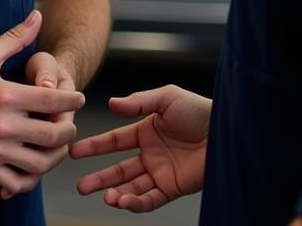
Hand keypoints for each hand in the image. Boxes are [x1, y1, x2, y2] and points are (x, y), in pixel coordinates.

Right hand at [0, 49, 78, 198]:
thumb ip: (15, 38)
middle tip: (71, 124)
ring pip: (40, 162)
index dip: (73, 99)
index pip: (53, 99)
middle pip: (53, 134)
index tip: (79, 98)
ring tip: (58, 146)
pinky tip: (35, 166)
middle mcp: (3, 125)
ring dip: (56, 156)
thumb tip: (37, 16)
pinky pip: (17, 182)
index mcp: (6, 95)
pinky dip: (31, 178)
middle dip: (69, 130)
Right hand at [71, 85, 210, 211]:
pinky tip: (122, 202)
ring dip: (116, 194)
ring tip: (105, 197)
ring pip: (131, 188)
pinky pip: (149, 199)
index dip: (95, 146)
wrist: (225, 131)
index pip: (115, 141)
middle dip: (99, 178)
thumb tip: (111, 104)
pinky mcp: (173, 188)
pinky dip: (135, 203)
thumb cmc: (200, 110)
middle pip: (119, 169)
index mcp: (146, 130)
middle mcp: (151, 153)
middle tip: (80, 186)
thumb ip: (139, 103)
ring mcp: (160, 172)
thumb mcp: (167, 98)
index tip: (76, 150)